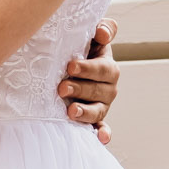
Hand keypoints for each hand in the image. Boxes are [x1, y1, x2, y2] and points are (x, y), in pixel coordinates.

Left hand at [58, 18, 118, 142]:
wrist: (66, 67)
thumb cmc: (77, 49)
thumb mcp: (89, 35)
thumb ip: (102, 28)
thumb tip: (102, 33)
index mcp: (106, 66)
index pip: (103, 67)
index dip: (89, 68)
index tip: (70, 67)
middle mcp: (108, 86)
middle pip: (99, 90)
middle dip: (80, 89)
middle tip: (61, 88)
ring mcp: (102, 104)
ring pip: (99, 110)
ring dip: (86, 112)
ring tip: (70, 111)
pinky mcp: (95, 119)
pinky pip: (102, 127)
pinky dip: (102, 133)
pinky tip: (101, 139)